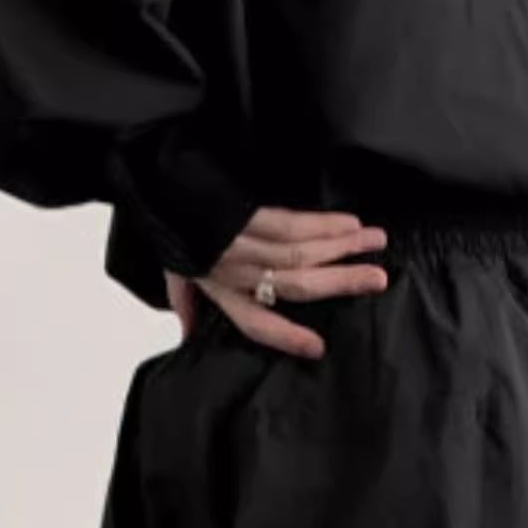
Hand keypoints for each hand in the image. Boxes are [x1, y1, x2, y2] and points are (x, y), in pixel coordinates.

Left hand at [166, 208, 389, 359]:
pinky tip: (350, 222)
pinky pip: (292, 225)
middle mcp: (235, 272)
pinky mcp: (245, 214)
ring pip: (302, 255)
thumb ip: (183, 302)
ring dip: (344, 247)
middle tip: (380, 280)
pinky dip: (325, 224)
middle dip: (341, 284)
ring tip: (377, 243)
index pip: (258, 324)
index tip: (319, 349)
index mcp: (220, 291)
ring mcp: (241, 243)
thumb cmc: (163, 225)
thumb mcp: (168, 269)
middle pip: (295, 288)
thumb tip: (187, 336)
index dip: (288, 339)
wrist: (147, 178)